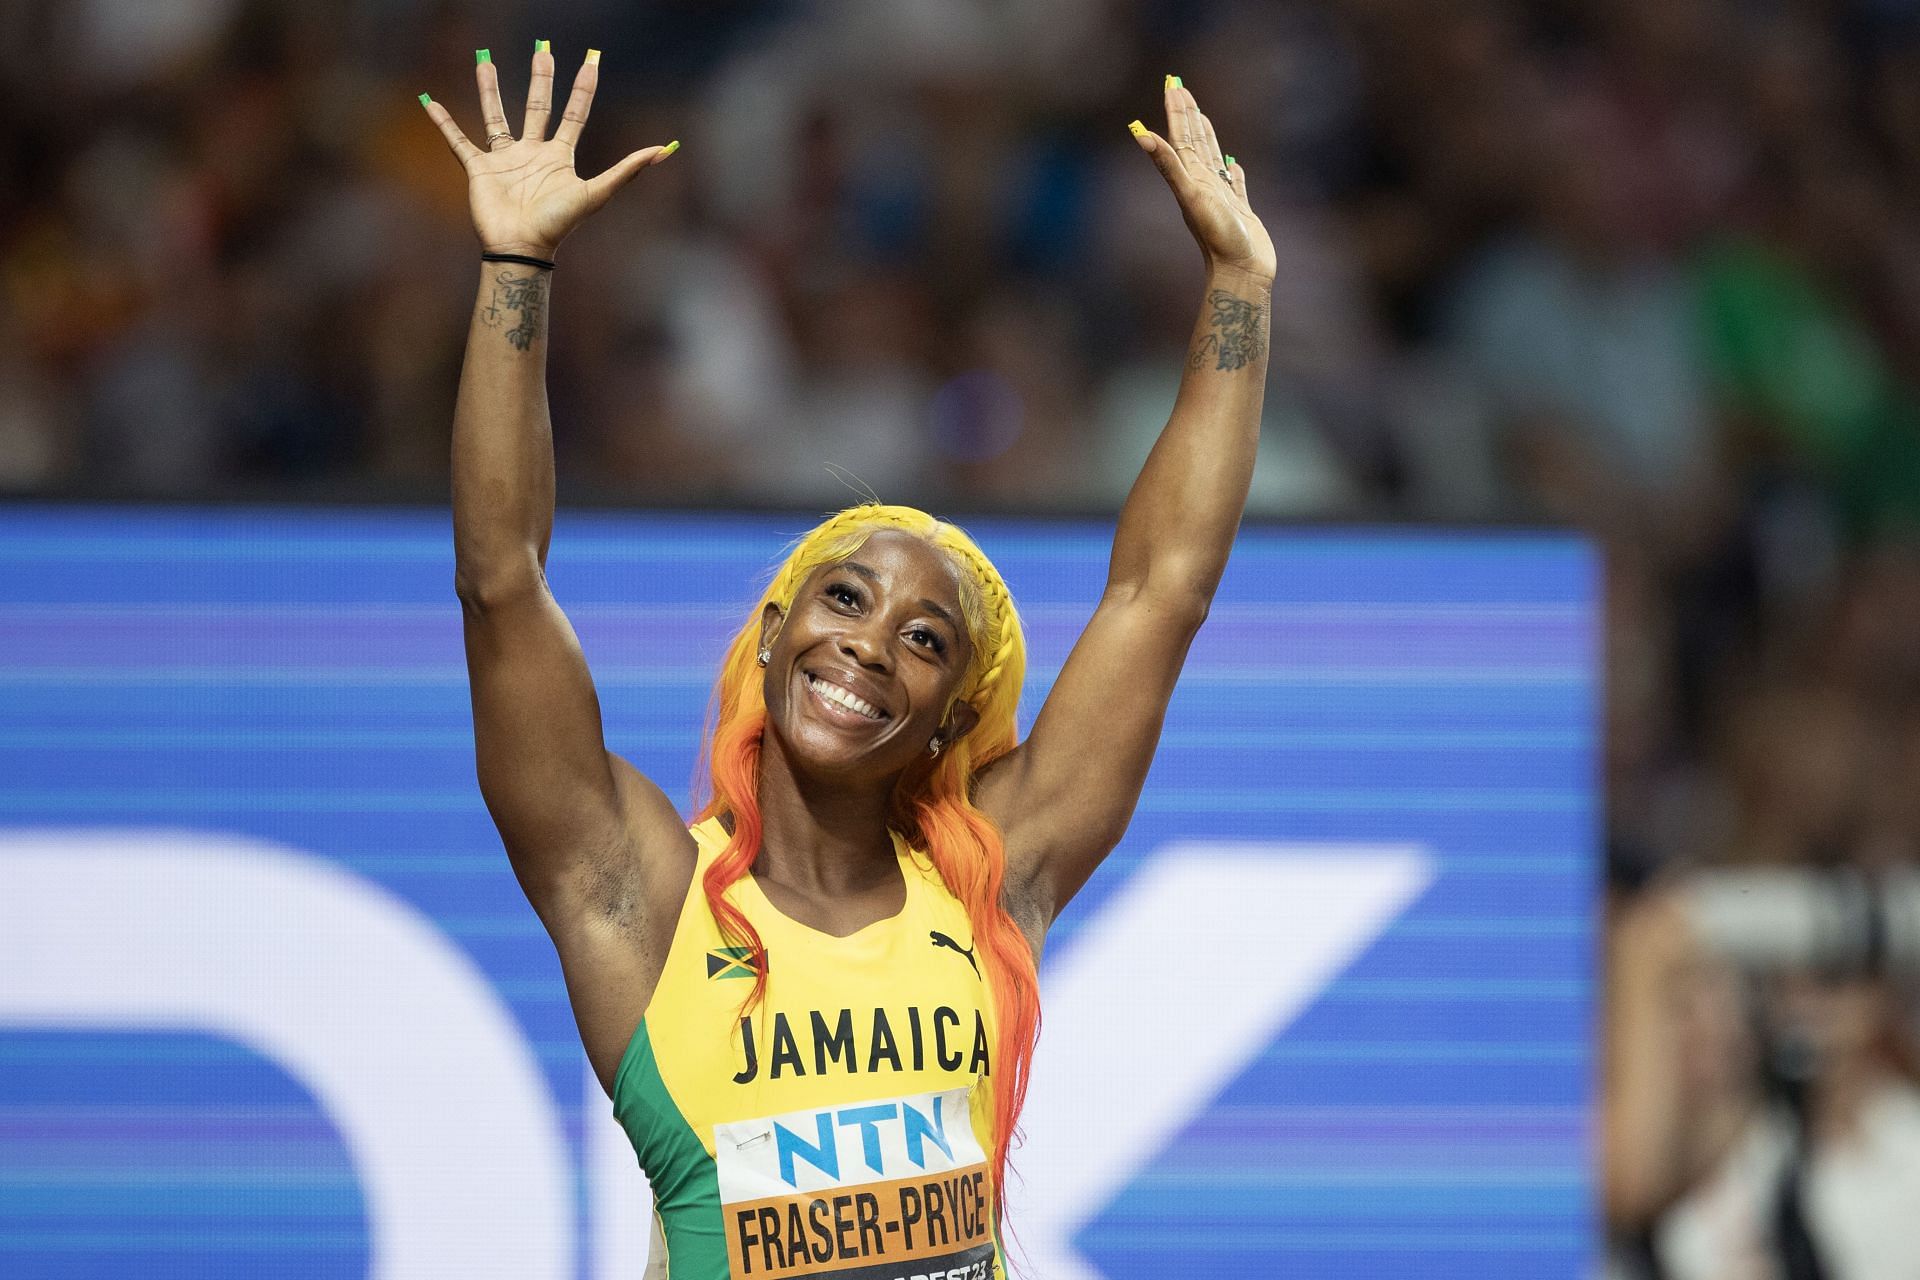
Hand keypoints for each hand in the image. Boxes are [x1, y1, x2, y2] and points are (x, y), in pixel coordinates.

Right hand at [420, 45, 675, 257]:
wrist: (522, 248)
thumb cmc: (558, 224)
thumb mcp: (596, 194)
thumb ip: (627, 171)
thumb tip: (664, 151)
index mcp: (559, 156)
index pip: (575, 113)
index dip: (584, 88)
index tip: (592, 61)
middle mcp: (533, 152)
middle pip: (538, 105)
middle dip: (541, 78)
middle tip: (543, 47)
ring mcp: (505, 159)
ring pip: (496, 115)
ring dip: (490, 88)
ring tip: (486, 59)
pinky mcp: (479, 168)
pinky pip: (458, 140)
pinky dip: (443, 123)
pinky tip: (430, 102)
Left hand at [1130, 78, 1275, 284]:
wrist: (1241, 273)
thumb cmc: (1217, 238)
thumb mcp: (1191, 196)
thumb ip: (1168, 165)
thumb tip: (1141, 135)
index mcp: (1190, 178)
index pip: (1181, 137)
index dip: (1177, 111)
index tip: (1173, 85)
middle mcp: (1202, 184)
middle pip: (1193, 142)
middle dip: (1187, 115)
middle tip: (1181, 88)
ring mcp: (1220, 197)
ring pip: (1211, 158)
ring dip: (1207, 136)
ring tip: (1203, 117)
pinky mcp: (1239, 210)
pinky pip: (1234, 184)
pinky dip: (1232, 171)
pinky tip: (1232, 164)